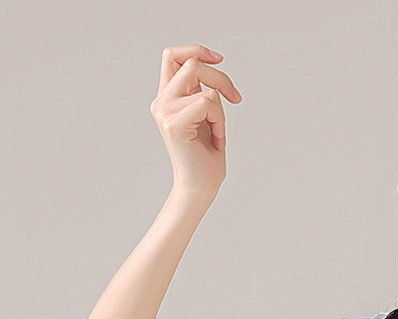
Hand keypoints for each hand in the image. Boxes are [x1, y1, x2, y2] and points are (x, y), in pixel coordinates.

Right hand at [151, 44, 242, 200]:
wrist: (201, 189)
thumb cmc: (206, 157)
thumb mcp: (205, 115)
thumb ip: (201, 91)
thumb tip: (210, 64)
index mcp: (166, 98)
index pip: (172, 56)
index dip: (196, 50)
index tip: (219, 60)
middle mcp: (161, 102)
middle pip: (191, 62)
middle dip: (220, 77)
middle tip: (236, 99)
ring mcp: (165, 112)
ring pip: (200, 77)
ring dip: (220, 104)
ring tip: (219, 130)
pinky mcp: (174, 124)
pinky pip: (208, 101)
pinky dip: (220, 120)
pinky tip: (218, 139)